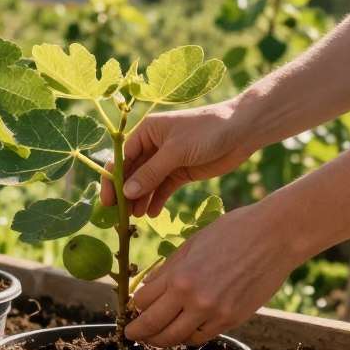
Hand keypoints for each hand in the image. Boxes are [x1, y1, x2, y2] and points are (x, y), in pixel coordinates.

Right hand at [101, 100, 252, 216]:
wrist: (241, 131)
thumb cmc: (206, 131)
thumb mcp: (176, 152)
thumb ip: (151, 173)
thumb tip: (126, 192)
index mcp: (147, 131)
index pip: (122, 157)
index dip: (112, 179)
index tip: (108, 201)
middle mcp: (153, 145)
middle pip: (133, 172)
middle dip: (126, 192)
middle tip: (120, 215)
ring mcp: (167, 159)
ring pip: (147, 182)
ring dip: (140, 199)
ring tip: (135, 218)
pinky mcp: (181, 171)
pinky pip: (164, 188)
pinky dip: (157, 200)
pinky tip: (152, 213)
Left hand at [124, 202, 297, 346]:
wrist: (273, 237)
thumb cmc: (232, 232)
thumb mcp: (192, 244)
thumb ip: (169, 269)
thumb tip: (147, 290)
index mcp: (179, 274)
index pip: (143, 301)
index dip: (134, 307)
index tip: (131, 309)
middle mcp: (193, 298)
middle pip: (154, 325)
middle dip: (139, 332)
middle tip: (131, 335)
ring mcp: (213, 312)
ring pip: (176, 337)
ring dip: (161, 339)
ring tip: (154, 338)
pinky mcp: (231, 320)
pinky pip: (201, 336)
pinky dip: (188, 336)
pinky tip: (183, 331)